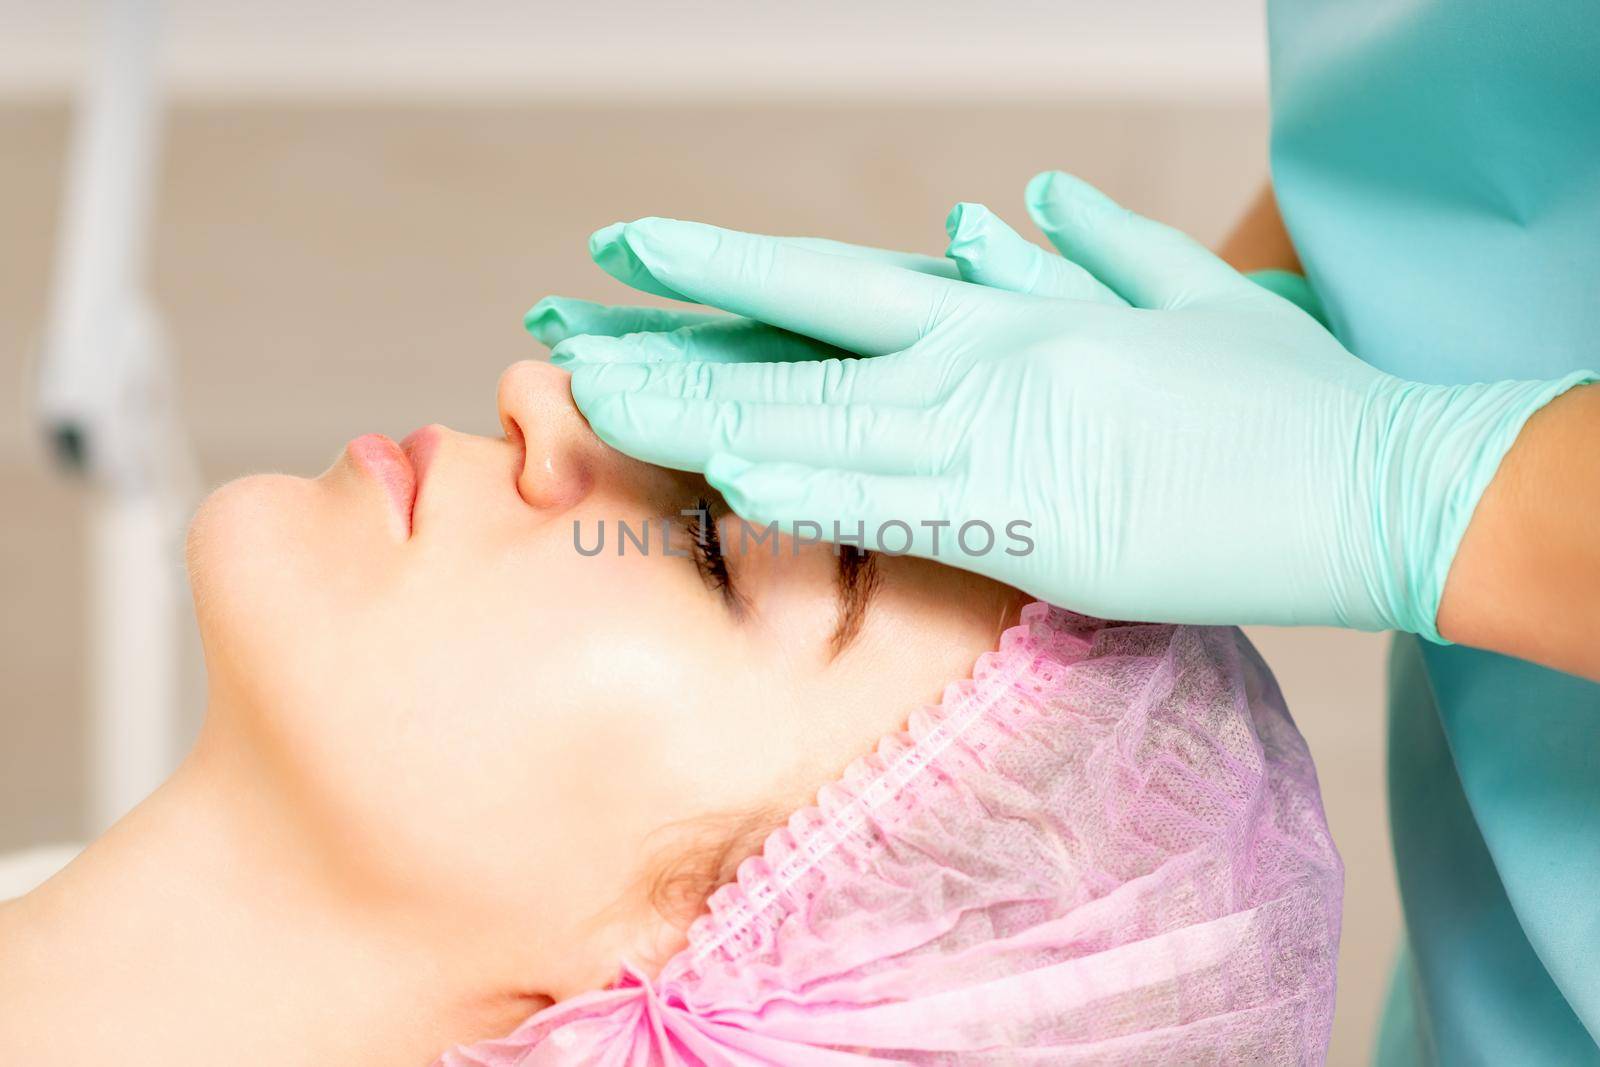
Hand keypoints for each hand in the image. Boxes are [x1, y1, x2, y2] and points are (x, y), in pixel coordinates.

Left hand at [550, 173, 1584, 636]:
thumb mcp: (1178, 297)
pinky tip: (734, 486)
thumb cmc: (1278, 395)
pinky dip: (817, 495)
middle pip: (796, 354)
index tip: (631, 253)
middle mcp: (985, 364)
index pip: (829, 287)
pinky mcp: (1042, 524)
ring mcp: (1006, 439)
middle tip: (562, 336)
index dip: (722, 268)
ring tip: (596, 401)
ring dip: (706, 416)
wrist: (1373, 471)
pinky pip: (904, 511)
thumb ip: (1088, 248)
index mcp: (1007, 318)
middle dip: (676, 350)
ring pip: (825, 425)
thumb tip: (1015, 202)